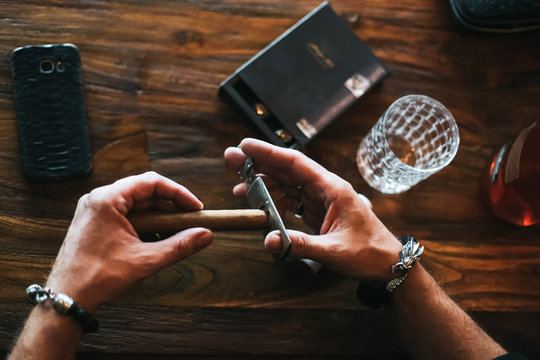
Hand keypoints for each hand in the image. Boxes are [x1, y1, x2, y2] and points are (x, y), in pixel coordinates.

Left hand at [46, 171, 212, 312]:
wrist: (66, 298)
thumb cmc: (98, 277)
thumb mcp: (146, 260)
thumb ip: (179, 245)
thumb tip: (206, 235)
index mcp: (107, 199)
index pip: (152, 182)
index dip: (178, 193)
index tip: (196, 208)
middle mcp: (99, 199)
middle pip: (145, 192)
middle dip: (170, 207)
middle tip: (190, 221)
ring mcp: (95, 210)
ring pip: (136, 205)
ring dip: (158, 217)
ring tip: (176, 234)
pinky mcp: (95, 222)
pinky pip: (126, 215)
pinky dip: (145, 224)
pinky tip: (156, 240)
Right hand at [224, 138, 400, 281]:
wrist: (388, 265)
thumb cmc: (369, 253)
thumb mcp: (334, 250)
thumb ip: (301, 245)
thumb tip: (269, 241)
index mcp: (332, 188)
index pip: (295, 163)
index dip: (268, 152)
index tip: (245, 145)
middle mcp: (325, 189)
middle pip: (287, 170)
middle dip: (259, 164)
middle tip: (232, 158)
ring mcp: (322, 201)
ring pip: (287, 186)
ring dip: (264, 185)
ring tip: (239, 188)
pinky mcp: (319, 214)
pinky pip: (292, 202)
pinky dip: (274, 203)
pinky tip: (260, 207)